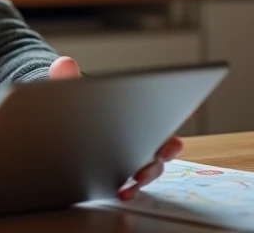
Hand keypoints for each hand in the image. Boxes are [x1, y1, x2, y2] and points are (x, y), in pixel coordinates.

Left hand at [48, 56, 183, 200]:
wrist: (61, 131)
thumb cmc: (75, 107)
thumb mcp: (70, 91)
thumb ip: (67, 78)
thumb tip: (63, 63)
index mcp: (136, 111)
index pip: (160, 107)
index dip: (178, 106)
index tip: (191, 104)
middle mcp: (143, 136)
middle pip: (164, 142)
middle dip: (168, 146)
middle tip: (163, 148)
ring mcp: (135, 157)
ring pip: (152, 167)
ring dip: (149, 172)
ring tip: (138, 176)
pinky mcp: (123, 176)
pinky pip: (134, 185)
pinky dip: (131, 189)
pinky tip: (122, 191)